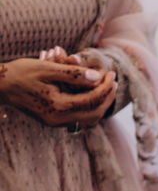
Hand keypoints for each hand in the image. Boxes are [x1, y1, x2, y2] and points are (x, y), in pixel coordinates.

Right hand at [0, 55, 116, 127]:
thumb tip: (97, 76)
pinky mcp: (52, 121)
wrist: (1, 86)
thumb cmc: (22, 73)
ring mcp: (55, 123)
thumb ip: (73, 74)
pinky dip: (88, 108)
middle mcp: (58, 119)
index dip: (105, 87)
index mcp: (57, 106)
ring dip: (99, 105)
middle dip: (107, 98)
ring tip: (105, 87)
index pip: (91, 100)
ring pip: (87, 120)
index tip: (111, 74)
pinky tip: (91, 94)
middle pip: (94, 114)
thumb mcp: (48, 68)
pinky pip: (77, 119)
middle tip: (113, 82)